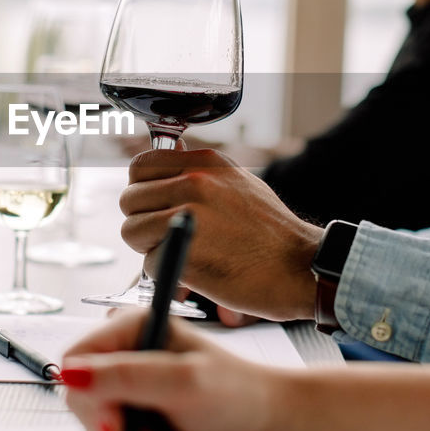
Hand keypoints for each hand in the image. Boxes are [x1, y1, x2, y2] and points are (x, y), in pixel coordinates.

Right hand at [61, 310, 295, 430]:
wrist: (269, 426)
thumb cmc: (239, 394)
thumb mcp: (183, 382)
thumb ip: (126, 377)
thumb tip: (70, 374)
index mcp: (134, 327)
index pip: (77, 357)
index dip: (88, 393)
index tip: (116, 422)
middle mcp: (128, 353)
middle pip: (82, 396)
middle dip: (115, 428)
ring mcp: (132, 386)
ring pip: (97, 424)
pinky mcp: (139, 414)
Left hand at [119, 148, 322, 320]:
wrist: (300, 267)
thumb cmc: (271, 233)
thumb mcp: (237, 183)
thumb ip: (199, 173)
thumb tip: (166, 157)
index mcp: (203, 164)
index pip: (140, 168)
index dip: (143, 191)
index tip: (156, 206)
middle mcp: (193, 184)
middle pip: (129, 200)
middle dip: (142, 221)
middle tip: (166, 236)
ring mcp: (188, 218)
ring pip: (132, 231)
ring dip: (150, 248)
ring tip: (182, 253)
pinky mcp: (185, 254)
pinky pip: (151, 263)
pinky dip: (168, 273)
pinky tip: (197, 271)